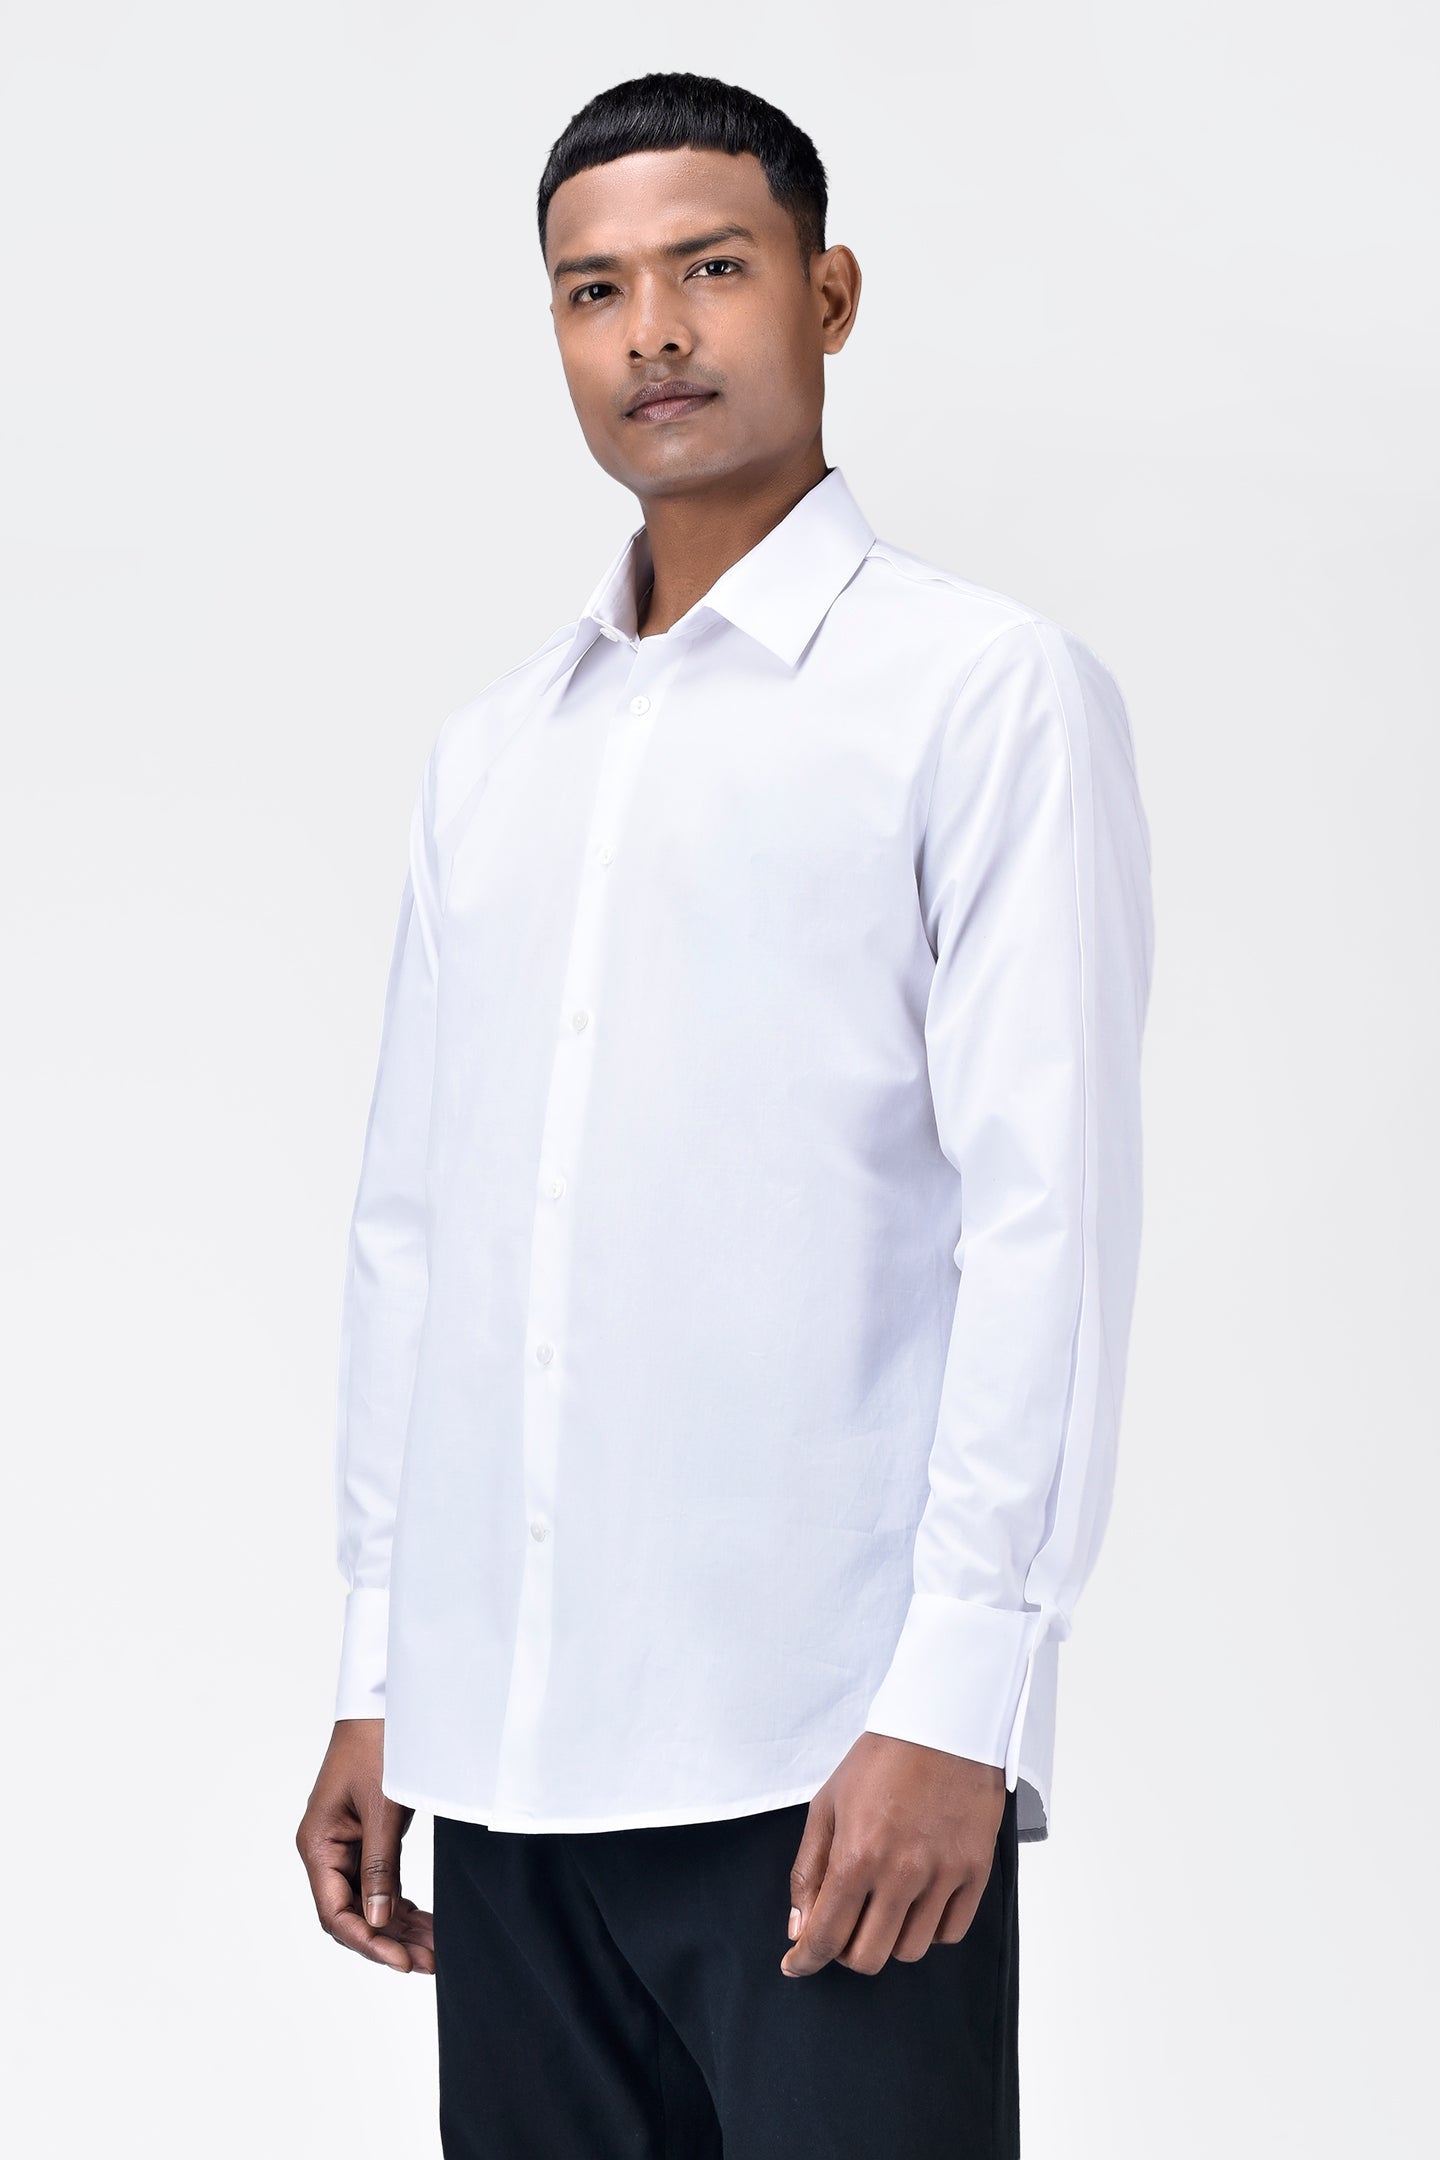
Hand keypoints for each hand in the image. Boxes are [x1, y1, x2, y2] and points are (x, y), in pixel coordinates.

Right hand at [296, 1718, 434, 1973]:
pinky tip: (423, 1921)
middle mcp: (326, 1851)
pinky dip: (400, 1903)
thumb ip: (380, 1867)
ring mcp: (345, 1846)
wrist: (384, 1704)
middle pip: (352, 1914)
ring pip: (369, 1902)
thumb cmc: (376, 1745)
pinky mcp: (365, 1838)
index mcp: (318, 1844)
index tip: (403, 1961)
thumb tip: (379, 1922)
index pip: (336, 1913)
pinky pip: (378, 1883)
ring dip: (399, 1926)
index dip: (368, 1941)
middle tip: (431, 1962)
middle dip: (390, 1941)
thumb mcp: (382, 1809)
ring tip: (435, 1950)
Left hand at [780, 1731, 1004, 1977]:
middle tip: (842, 1928)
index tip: (797, 1965)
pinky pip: (950, 1932)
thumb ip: (809, 1870)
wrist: (942, 1726)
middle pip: (868, 1957)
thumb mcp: (828, 1805)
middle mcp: (901, 1873)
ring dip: (887, 1941)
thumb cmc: (880, 1761)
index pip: (826, 1936)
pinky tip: (917, 1905)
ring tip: (881, 1910)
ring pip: (910, 1951)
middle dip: (844, 1952)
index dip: (805, 1960)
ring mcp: (943, 1875)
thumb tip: (800, 1928)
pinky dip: (929, 1929)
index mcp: (857, 1855)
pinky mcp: (976, 1872)